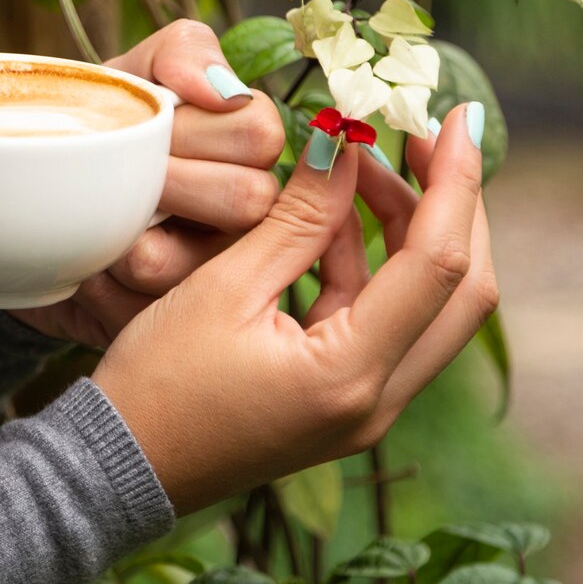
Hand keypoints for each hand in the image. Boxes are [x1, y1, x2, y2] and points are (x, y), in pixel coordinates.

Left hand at [9, 20, 283, 345]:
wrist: (38, 198)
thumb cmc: (103, 128)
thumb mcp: (136, 75)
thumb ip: (182, 53)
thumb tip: (215, 89)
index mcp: (248, 155)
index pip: (260, 131)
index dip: (203, 125)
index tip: (159, 122)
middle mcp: (247, 223)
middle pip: (245, 199)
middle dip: (168, 176)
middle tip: (128, 168)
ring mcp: (207, 282)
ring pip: (179, 262)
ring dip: (124, 228)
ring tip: (100, 210)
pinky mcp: (158, 325)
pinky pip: (127, 305)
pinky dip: (93, 273)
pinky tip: (85, 254)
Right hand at [92, 104, 497, 513]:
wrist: (119, 467)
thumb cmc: (156, 382)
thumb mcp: (224, 286)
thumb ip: (296, 216)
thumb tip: (344, 145)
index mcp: (351, 374)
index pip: (439, 263)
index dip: (455, 181)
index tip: (454, 116)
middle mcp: (378, 400)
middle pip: (462, 290)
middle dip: (452, 204)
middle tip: (416, 135)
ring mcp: (366, 407)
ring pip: (431, 304)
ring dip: (409, 230)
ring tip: (356, 163)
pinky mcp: (345, 401)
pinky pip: (385, 320)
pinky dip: (371, 263)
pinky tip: (329, 217)